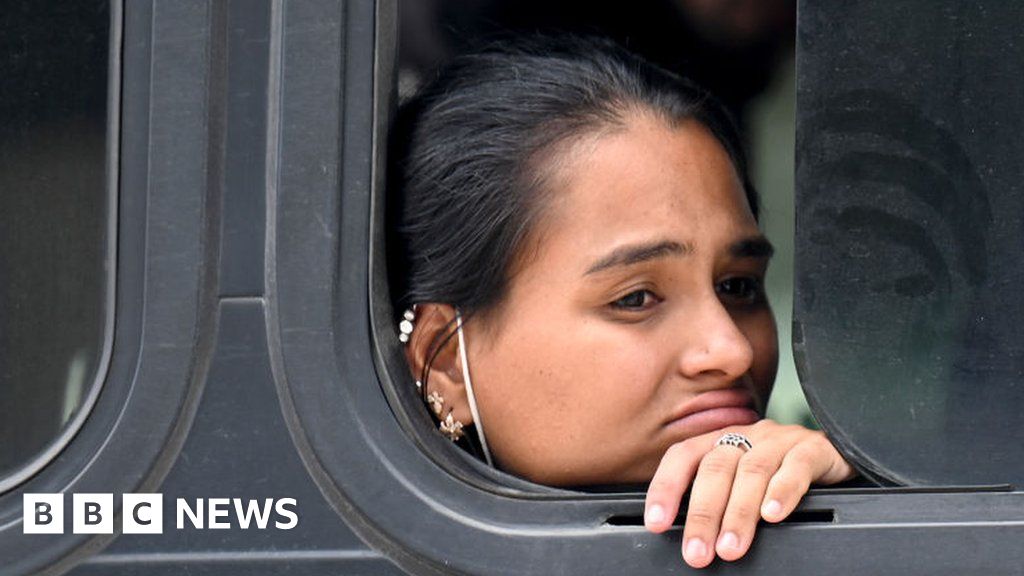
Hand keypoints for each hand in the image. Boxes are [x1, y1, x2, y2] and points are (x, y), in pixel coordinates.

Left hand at [643, 419, 854, 567]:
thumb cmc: (779, 473)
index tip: (656, 522)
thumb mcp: (741, 480)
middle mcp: (746, 436)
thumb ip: (716, 498)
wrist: (837, 452)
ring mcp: (780, 439)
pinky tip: (772, 516)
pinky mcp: (814, 449)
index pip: (683, 457)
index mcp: (721, 441)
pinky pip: (796, 466)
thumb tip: (690, 538)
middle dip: (703, 514)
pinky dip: (782, 492)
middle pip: (716, 469)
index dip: (666, 487)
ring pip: (753, 471)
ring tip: (731, 547)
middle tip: (697, 552)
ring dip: (739, 513)